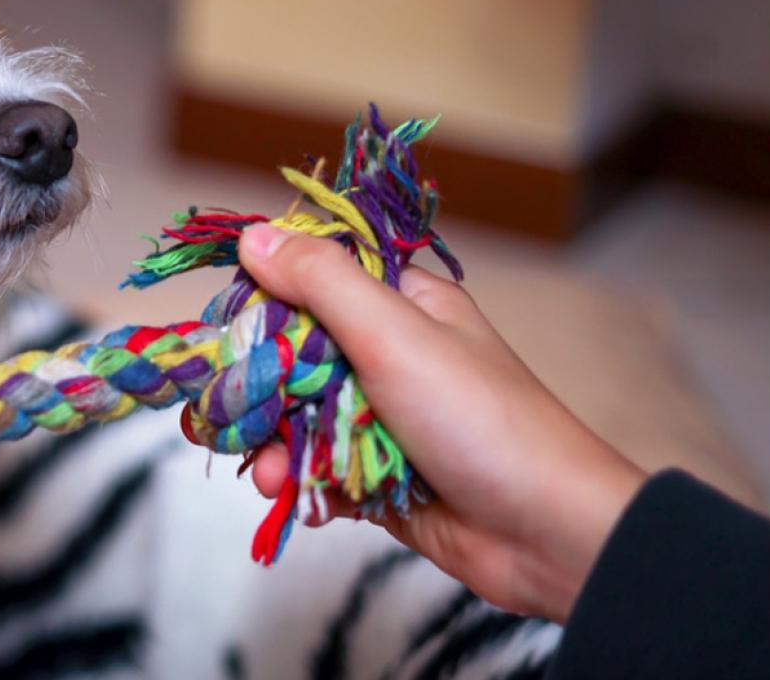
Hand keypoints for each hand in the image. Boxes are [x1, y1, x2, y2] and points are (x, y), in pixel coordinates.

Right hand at [236, 224, 647, 622]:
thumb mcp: (395, 336)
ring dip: (274, 447)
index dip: (260, 305)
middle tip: (226, 418)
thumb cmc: (482, 420)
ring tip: (268, 476)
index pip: (310, 284)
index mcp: (401, 306)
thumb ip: (321, 283)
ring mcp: (383, 419)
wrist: (546, 532)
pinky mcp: (378, 477)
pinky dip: (302, 485)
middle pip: (291, 358)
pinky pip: (318, 471)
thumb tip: (253, 235)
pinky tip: (299, 498)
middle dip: (257, 392)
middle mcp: (390, 356)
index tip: (222, 335)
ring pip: (297, 420)